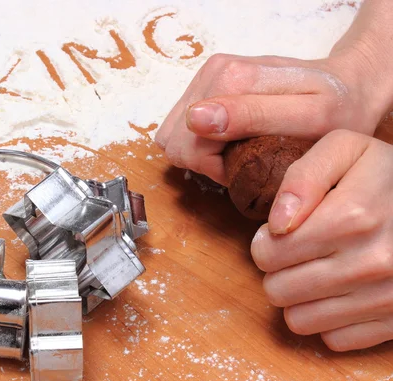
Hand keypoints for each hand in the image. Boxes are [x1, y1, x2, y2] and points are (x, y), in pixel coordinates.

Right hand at [154, 50, 390, 184]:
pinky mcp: (206, 83)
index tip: (249, 165)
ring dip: (201, 151)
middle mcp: (211, 71)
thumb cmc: (336, 109)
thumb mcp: (307, 118)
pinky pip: (182, 127)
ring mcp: (206, 75)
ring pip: (173, 135)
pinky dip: (201, 141)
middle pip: (175, 141)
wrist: (348, 85)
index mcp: (230, 80)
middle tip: (244, 159)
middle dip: (205, 160)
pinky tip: (230, 139)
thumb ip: (252, 117)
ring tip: (239, 150)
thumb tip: (195, 120)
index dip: (216, 168)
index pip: (189, 146)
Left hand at [251, 130, 392, 350]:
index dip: (266, 241)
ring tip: (317, 270)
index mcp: (351, 217)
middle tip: (298, 252)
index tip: (282, 232)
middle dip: (279, 270)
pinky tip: (342, 291)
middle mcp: (370, 263)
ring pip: (299, 320)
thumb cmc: (388, 176)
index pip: (267, 254)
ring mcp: (386, 297)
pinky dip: (331, 320)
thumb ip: (304, 177)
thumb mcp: (346, 151)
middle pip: (277, 290)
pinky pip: (335, 340)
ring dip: (300, 297)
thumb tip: (277, 224)